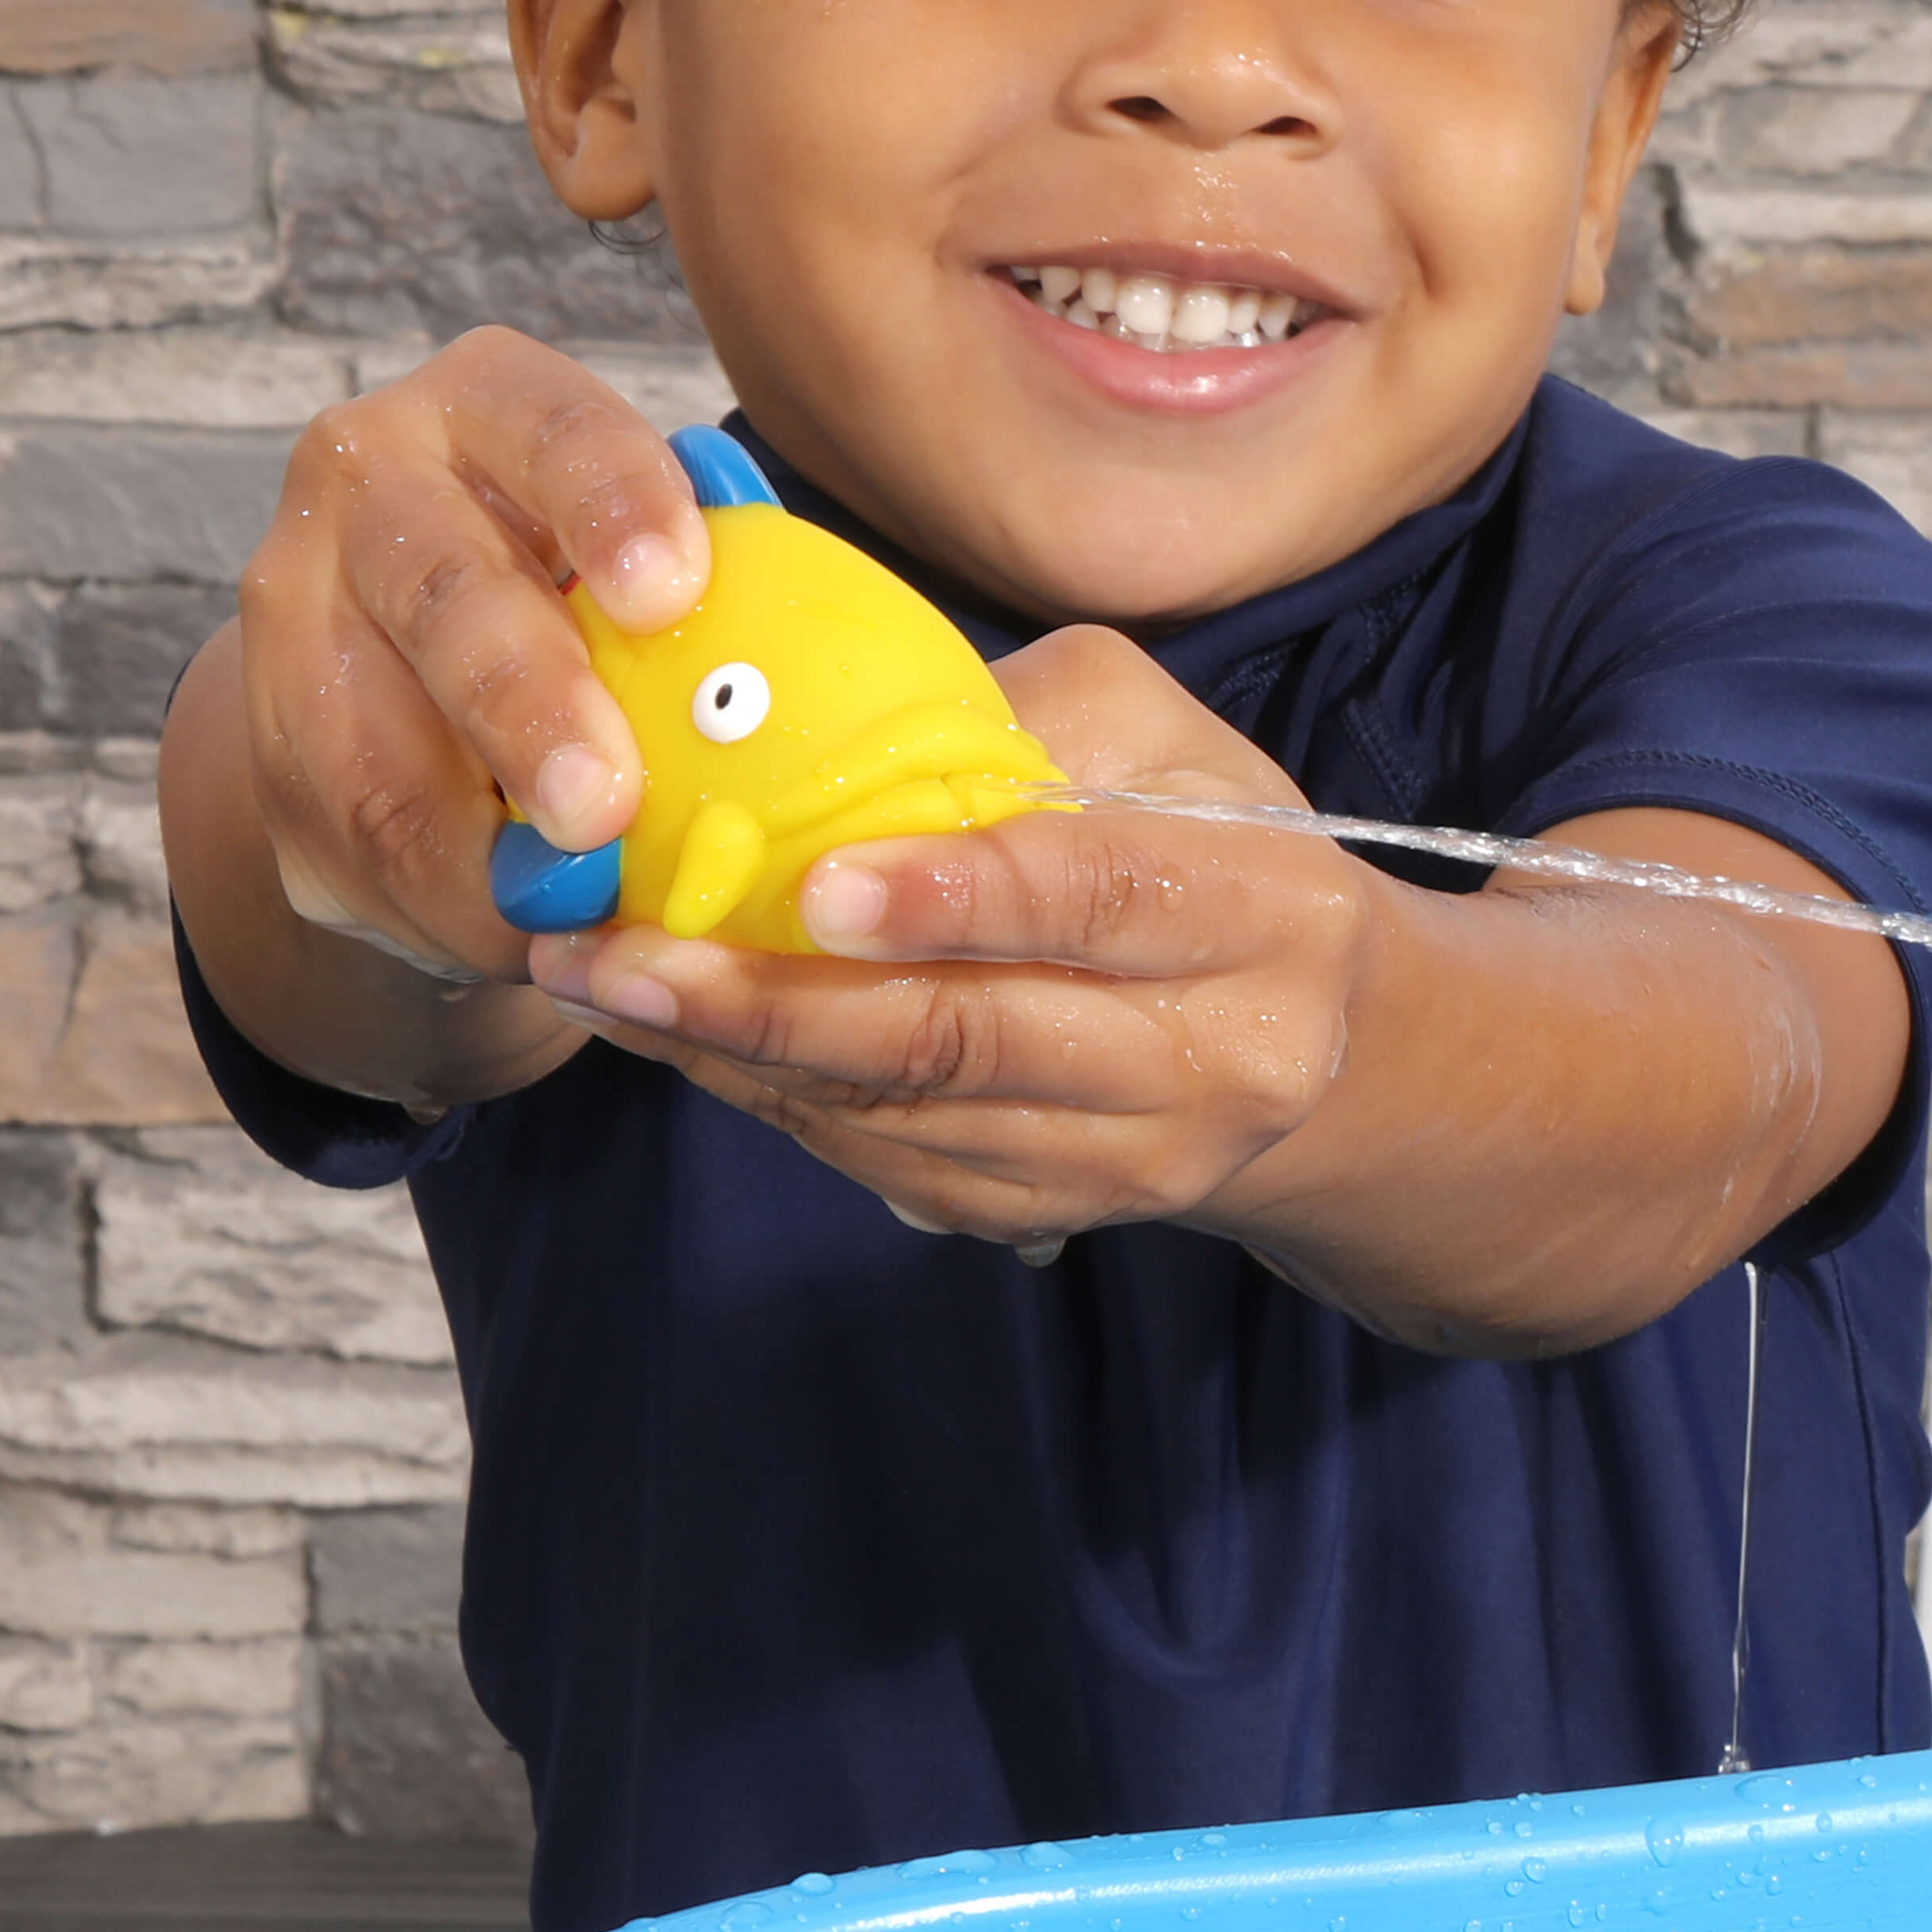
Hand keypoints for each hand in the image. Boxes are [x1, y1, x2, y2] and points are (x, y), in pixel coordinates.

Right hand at [236, 327, 710, 984]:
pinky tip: (518, 931)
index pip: (552, 425)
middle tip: (604, 804)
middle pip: (445, 589)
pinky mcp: (266, 737)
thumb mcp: (644, 579)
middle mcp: (373, 474)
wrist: (428, 678)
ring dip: (476, 841)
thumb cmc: (595, 609)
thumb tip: (798, 698)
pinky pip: (357, 839)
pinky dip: (450, 899)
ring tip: (570, 899)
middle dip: (527, 702)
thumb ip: (704, 609)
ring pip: (373, 739)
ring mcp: (295, 599)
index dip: (613, 501)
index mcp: (491, 406)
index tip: (671, 592)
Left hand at [524, 626, 1378, 1249]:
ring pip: (908, 1115)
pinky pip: (890, 1163)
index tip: (813, 882)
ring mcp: (1130, 1160)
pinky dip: (773, 1099)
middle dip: (776, 1001)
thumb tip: (845, 723)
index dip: (953, 894)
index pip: (1097, 901)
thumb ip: (1034, 719)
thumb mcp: (1176, 745)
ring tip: (605, 985)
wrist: (1326, 1051)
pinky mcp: (1055, 1211)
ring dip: (736, 1055)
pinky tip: (685, 1037)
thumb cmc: (1228, 857)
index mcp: (1264, 913)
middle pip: (971, 1039)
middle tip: (622, 953)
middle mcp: (1211, 1059)